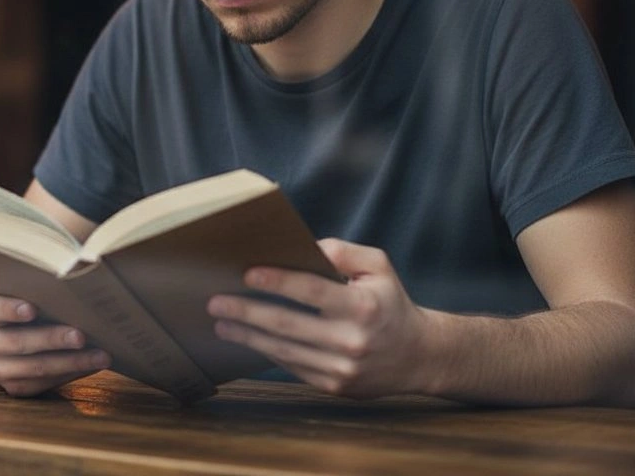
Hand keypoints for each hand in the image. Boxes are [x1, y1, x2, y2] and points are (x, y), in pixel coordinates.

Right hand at [0, 293, 110, 396]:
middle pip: (19, 342)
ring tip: (100, 356)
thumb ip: (38, 291)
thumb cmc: (23, 304)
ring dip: (71, 362)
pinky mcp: (13, 387)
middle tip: (82, 336)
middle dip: (53, 339)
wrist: (4, 334)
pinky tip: (92, 365)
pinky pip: (44, 383)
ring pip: (35, 368)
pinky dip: (71, 373)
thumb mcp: (22, 294)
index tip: (33, 309)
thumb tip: (77, 290)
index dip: (10, 309)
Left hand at [207, 239, 433, 397]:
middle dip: (246, 312)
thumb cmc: (390, 302)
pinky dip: (267, 353)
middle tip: (216, 303)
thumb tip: (305, 248)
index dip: (276, 282)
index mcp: (362, 306)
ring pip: (284, 350)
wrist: (418, 356)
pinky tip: (248, 340)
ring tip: (222, 324)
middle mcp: (351, 340)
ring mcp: (341, 368)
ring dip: (248, 336)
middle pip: (287, 324)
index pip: (309, 291)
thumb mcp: (377, 266)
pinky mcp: (334, 386)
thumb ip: (342, 252)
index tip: (246, 274)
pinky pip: (292, 366)